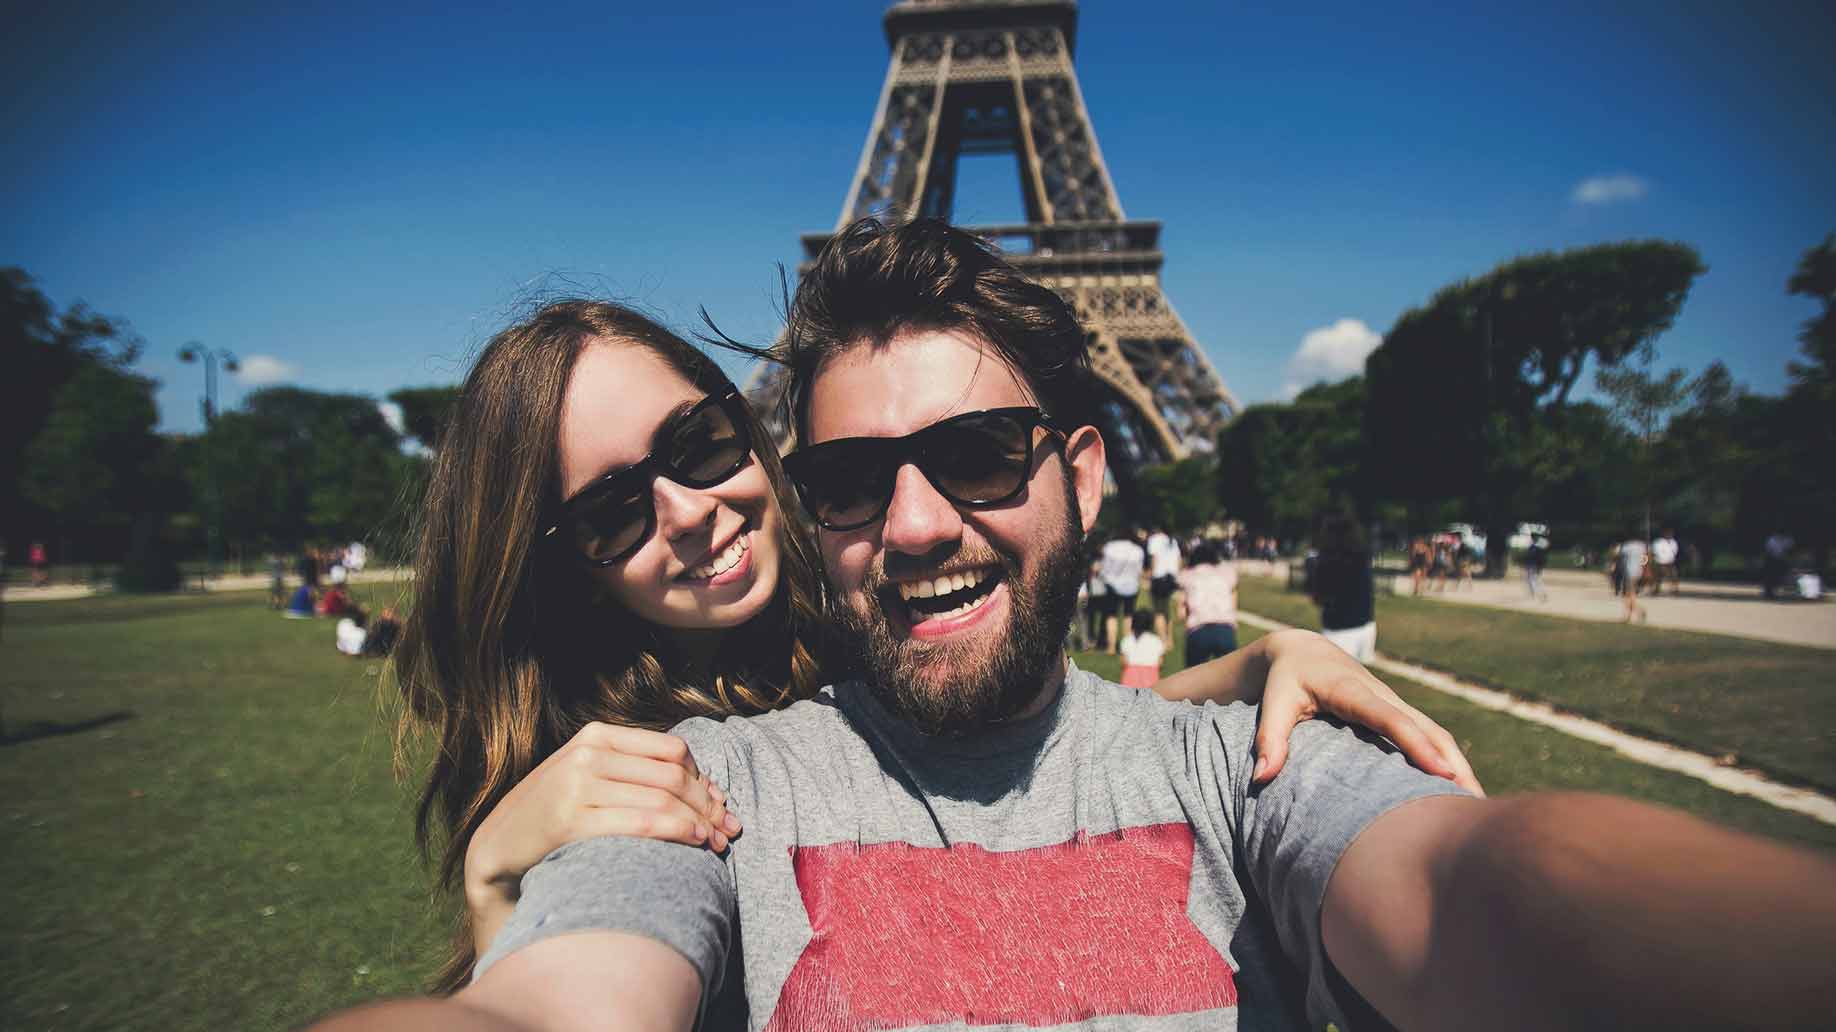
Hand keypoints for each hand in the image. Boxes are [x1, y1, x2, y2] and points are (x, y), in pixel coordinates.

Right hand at [463, 722, 741, 955]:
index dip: (703, 779)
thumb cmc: (558, 813)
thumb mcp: (592, 777)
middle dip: (708, 805)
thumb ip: (640, 774)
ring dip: (699, 823)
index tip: (719, 806)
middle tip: (727, 831)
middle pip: (672, 776)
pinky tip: (693, 843)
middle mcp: (588, 753)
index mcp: (597, 735)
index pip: (672, 750)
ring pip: (662, 799)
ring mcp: (577, 785)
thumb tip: (710, 790)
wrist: (500, 845)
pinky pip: (641, 822)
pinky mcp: (570, 820)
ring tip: (716, 843)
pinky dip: (676, 832)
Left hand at [1252, 629, 1482, 794]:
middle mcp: (1382, 695)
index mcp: (1353, 690)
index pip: (1391, 719)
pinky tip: (1458, 790)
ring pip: (1435, 733)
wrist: (1300, 651)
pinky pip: (1428, 735)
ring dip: (1458, 764)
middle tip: (1475, 802)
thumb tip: (1261, 778)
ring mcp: (1394, 703)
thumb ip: (1268, 738)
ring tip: (1477, 804)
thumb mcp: (1273, 703)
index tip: (1442, 773)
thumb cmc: (1284, 680)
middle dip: (1453, 762)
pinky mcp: (1398, 713)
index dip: (1417, 745)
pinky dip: (1447, 759)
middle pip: (1427, 728)